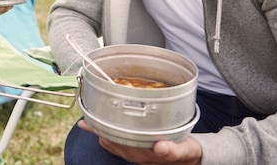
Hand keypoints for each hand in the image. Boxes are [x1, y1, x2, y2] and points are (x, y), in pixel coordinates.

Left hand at [78, 120, 201, 164]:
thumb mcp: (184, 150)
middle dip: (96, 130)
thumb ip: (172, 150)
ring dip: (102, 132)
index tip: (86, 122)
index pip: (114, 141)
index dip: (100, 131)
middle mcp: (135, 154)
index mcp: (142, 153)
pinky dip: (111, 134)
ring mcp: (136, 153)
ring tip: (91, 119)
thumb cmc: (188, 153)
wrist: (193, 159)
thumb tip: (160, 147)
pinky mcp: (139, 150)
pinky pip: (120, 143)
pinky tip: (109, 125)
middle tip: (84, 117)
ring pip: (112, 143)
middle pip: (108, 141)